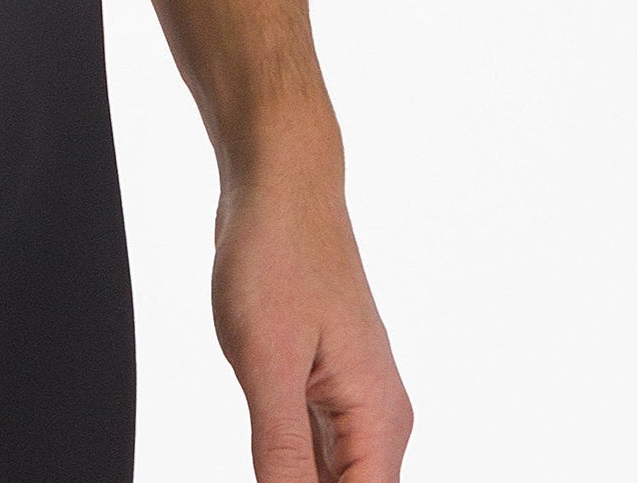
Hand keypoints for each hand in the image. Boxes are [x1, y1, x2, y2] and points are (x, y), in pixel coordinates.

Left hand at [211, 170, 411, 481]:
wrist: (279, 183)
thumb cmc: (278, 254)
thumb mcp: (267, 362)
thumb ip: (281, 451)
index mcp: (377, 419)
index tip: (276, 480)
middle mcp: (374, 416)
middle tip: (264, 460)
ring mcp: (348, 398)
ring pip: (329, 475)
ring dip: (293, 479)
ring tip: (262, 452)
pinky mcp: (319, 379)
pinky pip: (310, 443)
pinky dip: (286, 460)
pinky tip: (259, 455)